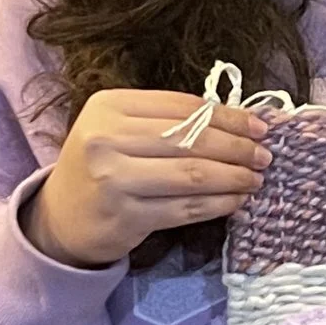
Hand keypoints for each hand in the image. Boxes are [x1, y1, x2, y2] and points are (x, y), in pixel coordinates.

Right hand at [28, 89, 273, 269]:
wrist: (61, 218)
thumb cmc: (103, 166)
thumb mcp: (122, 129)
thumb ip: (169, 121)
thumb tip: (240, 123)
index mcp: (108, 106)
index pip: (183, 107)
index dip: (227, 116)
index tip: (259, 126)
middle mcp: (106, 139)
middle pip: (191, 140)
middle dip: (236, 148)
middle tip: (264, 155)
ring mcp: (114, 179)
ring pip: (192, 175)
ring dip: (233, 177)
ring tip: (256, 178)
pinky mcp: (125, 216)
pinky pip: (184, 208)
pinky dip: (217, 204)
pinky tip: (235, 200)